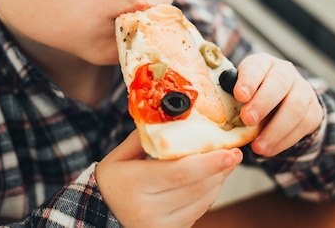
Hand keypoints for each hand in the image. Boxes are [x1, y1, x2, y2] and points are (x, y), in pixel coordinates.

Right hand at [95, 130, 242, 227]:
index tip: (229, 151)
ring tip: (226, 163)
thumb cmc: (110, 185)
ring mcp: (159, 226)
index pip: (179, 172)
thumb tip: (170, 118)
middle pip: (195, 187)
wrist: (99, 218)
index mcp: (133, 184)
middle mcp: (146, 209)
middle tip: (234, 152)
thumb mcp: (118, 157)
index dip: (209, 162)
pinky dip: (208, 194)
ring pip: (201, 201)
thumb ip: (143, 138)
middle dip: (219, 168)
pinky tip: (211, 180)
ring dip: (217, 181)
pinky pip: (197, 212)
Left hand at [234, 53, 323, 156]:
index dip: (249, 80)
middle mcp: (285, 72)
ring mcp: (303, 90)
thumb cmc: (252, 96)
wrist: (281, 102)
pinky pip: (303, 126)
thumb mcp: (240, 90)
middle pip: (279, 84)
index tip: (239, 95)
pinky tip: (269, 150)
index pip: (257, 66)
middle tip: (247, 120)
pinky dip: (284, 141)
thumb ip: (231, 97)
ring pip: (295, 108)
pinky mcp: (314, 110)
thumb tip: (219, 111)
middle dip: (262, 103)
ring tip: (258, 147)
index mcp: (263, 63)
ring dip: (275, 130)